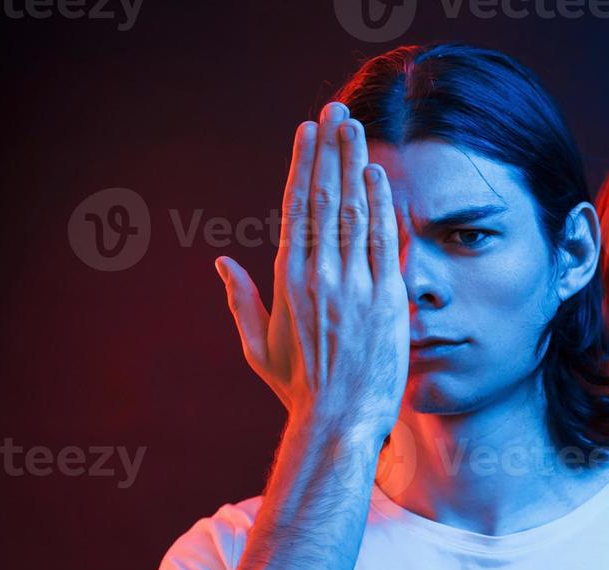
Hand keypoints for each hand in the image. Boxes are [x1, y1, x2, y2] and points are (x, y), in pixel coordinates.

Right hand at [215, 101, 408, 441]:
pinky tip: (379, 175)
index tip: (308, 133)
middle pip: (324, 198)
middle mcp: (319, 275)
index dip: (303, 165)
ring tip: (356, 128)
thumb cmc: (300, 390)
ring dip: (354, 164)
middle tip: (335, 110)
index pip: (297, 208)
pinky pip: (385, 243)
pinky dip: (382, 206)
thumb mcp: (259, 347)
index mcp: (288, 280)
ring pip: (354, 212)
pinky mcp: (386, 300)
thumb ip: (242, 300)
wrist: (340, 420)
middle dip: (330, 150)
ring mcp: (354, 286)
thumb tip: (222, 263)